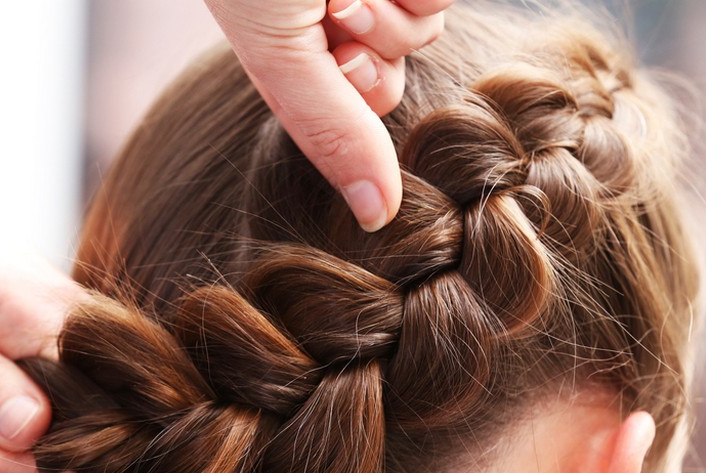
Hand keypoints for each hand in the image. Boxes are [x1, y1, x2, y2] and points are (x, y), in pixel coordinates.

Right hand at [205, 0, 453, 230]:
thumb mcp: (278, 55)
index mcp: (294, 56)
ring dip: (397, 10)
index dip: (358, 88)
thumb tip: (375, 219)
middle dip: (380, 45)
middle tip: (339, 5)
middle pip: (397, 74)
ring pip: (426, 30)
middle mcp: (333, 27)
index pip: (358, 112)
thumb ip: (330, 134)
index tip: (335, 53)